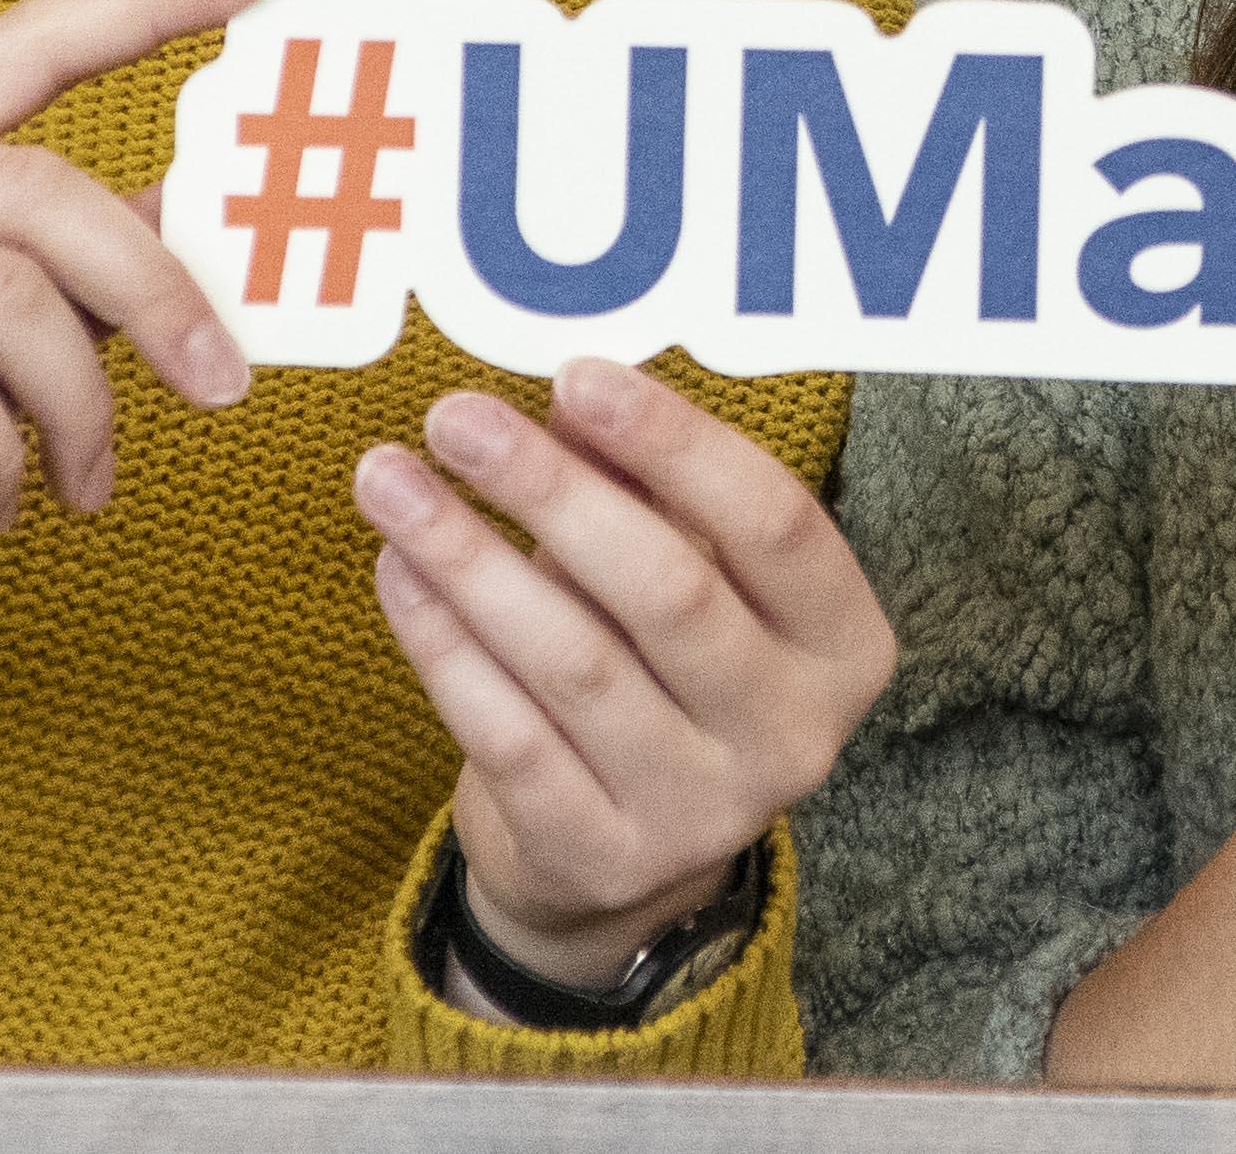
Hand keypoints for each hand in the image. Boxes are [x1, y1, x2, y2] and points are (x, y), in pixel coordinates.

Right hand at [0, 0, 267, 745]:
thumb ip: (62, 278)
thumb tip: (192, 219)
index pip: (30, 40)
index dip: (152, 5)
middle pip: (48, 193)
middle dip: (160, 298)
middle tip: (220, 386)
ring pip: (11, 295)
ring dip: (80, 407)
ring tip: (86, 481)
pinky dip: (0, 459)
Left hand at [360, 357, 896, 996]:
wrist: (626, 855)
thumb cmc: (663, 669)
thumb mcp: (691, 574)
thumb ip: (648, 492)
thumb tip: (571, 402)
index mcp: (843, 646)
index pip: (775, 521)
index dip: (676, 443)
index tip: (577, 376)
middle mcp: (793, 736)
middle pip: (668, 589)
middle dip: (552, 490)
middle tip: (457, 418)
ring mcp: (701, 813)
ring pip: (574, 663)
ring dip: (470, 558)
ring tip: (391, 481)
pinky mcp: (600, 859)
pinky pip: (506, 736)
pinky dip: (442, 646)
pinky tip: (398, 571)